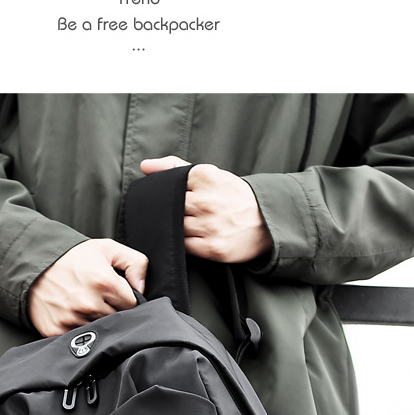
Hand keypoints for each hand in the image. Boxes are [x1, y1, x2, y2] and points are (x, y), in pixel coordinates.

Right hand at [28, 238, 147, 336]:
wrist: (31, 265)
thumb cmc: (72, 258)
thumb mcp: (107, 249)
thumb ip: (135, 263)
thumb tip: (143, 288)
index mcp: (103, 282)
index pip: (132, 305)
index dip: (126, 299)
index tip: (115, 294)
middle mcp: (88, 303)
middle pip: (117, 320)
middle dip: (112, 310)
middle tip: (99, 298)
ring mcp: (71, 319)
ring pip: (99, 331)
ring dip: (96, 321)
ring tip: (85, 305)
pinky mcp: (57, 331)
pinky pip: (79, 338)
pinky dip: (79, 330)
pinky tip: (72, 314)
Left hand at [140, 156, 271, 263]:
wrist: (268, 221)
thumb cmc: (235, 197)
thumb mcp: (210, 175)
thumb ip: (176, 168)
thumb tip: (145, 166)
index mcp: (204, 177)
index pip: (168, 186)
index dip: (166, 195)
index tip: (173, 199)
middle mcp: (205, 201)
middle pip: (169, 208)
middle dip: (169, 213)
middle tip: (180, 214)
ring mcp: (208, 226)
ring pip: (175, 228)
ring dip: (176, 229)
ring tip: (190, 225)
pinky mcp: (212, 248)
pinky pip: (184, 246)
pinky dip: (184, 243)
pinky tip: (193, 237)